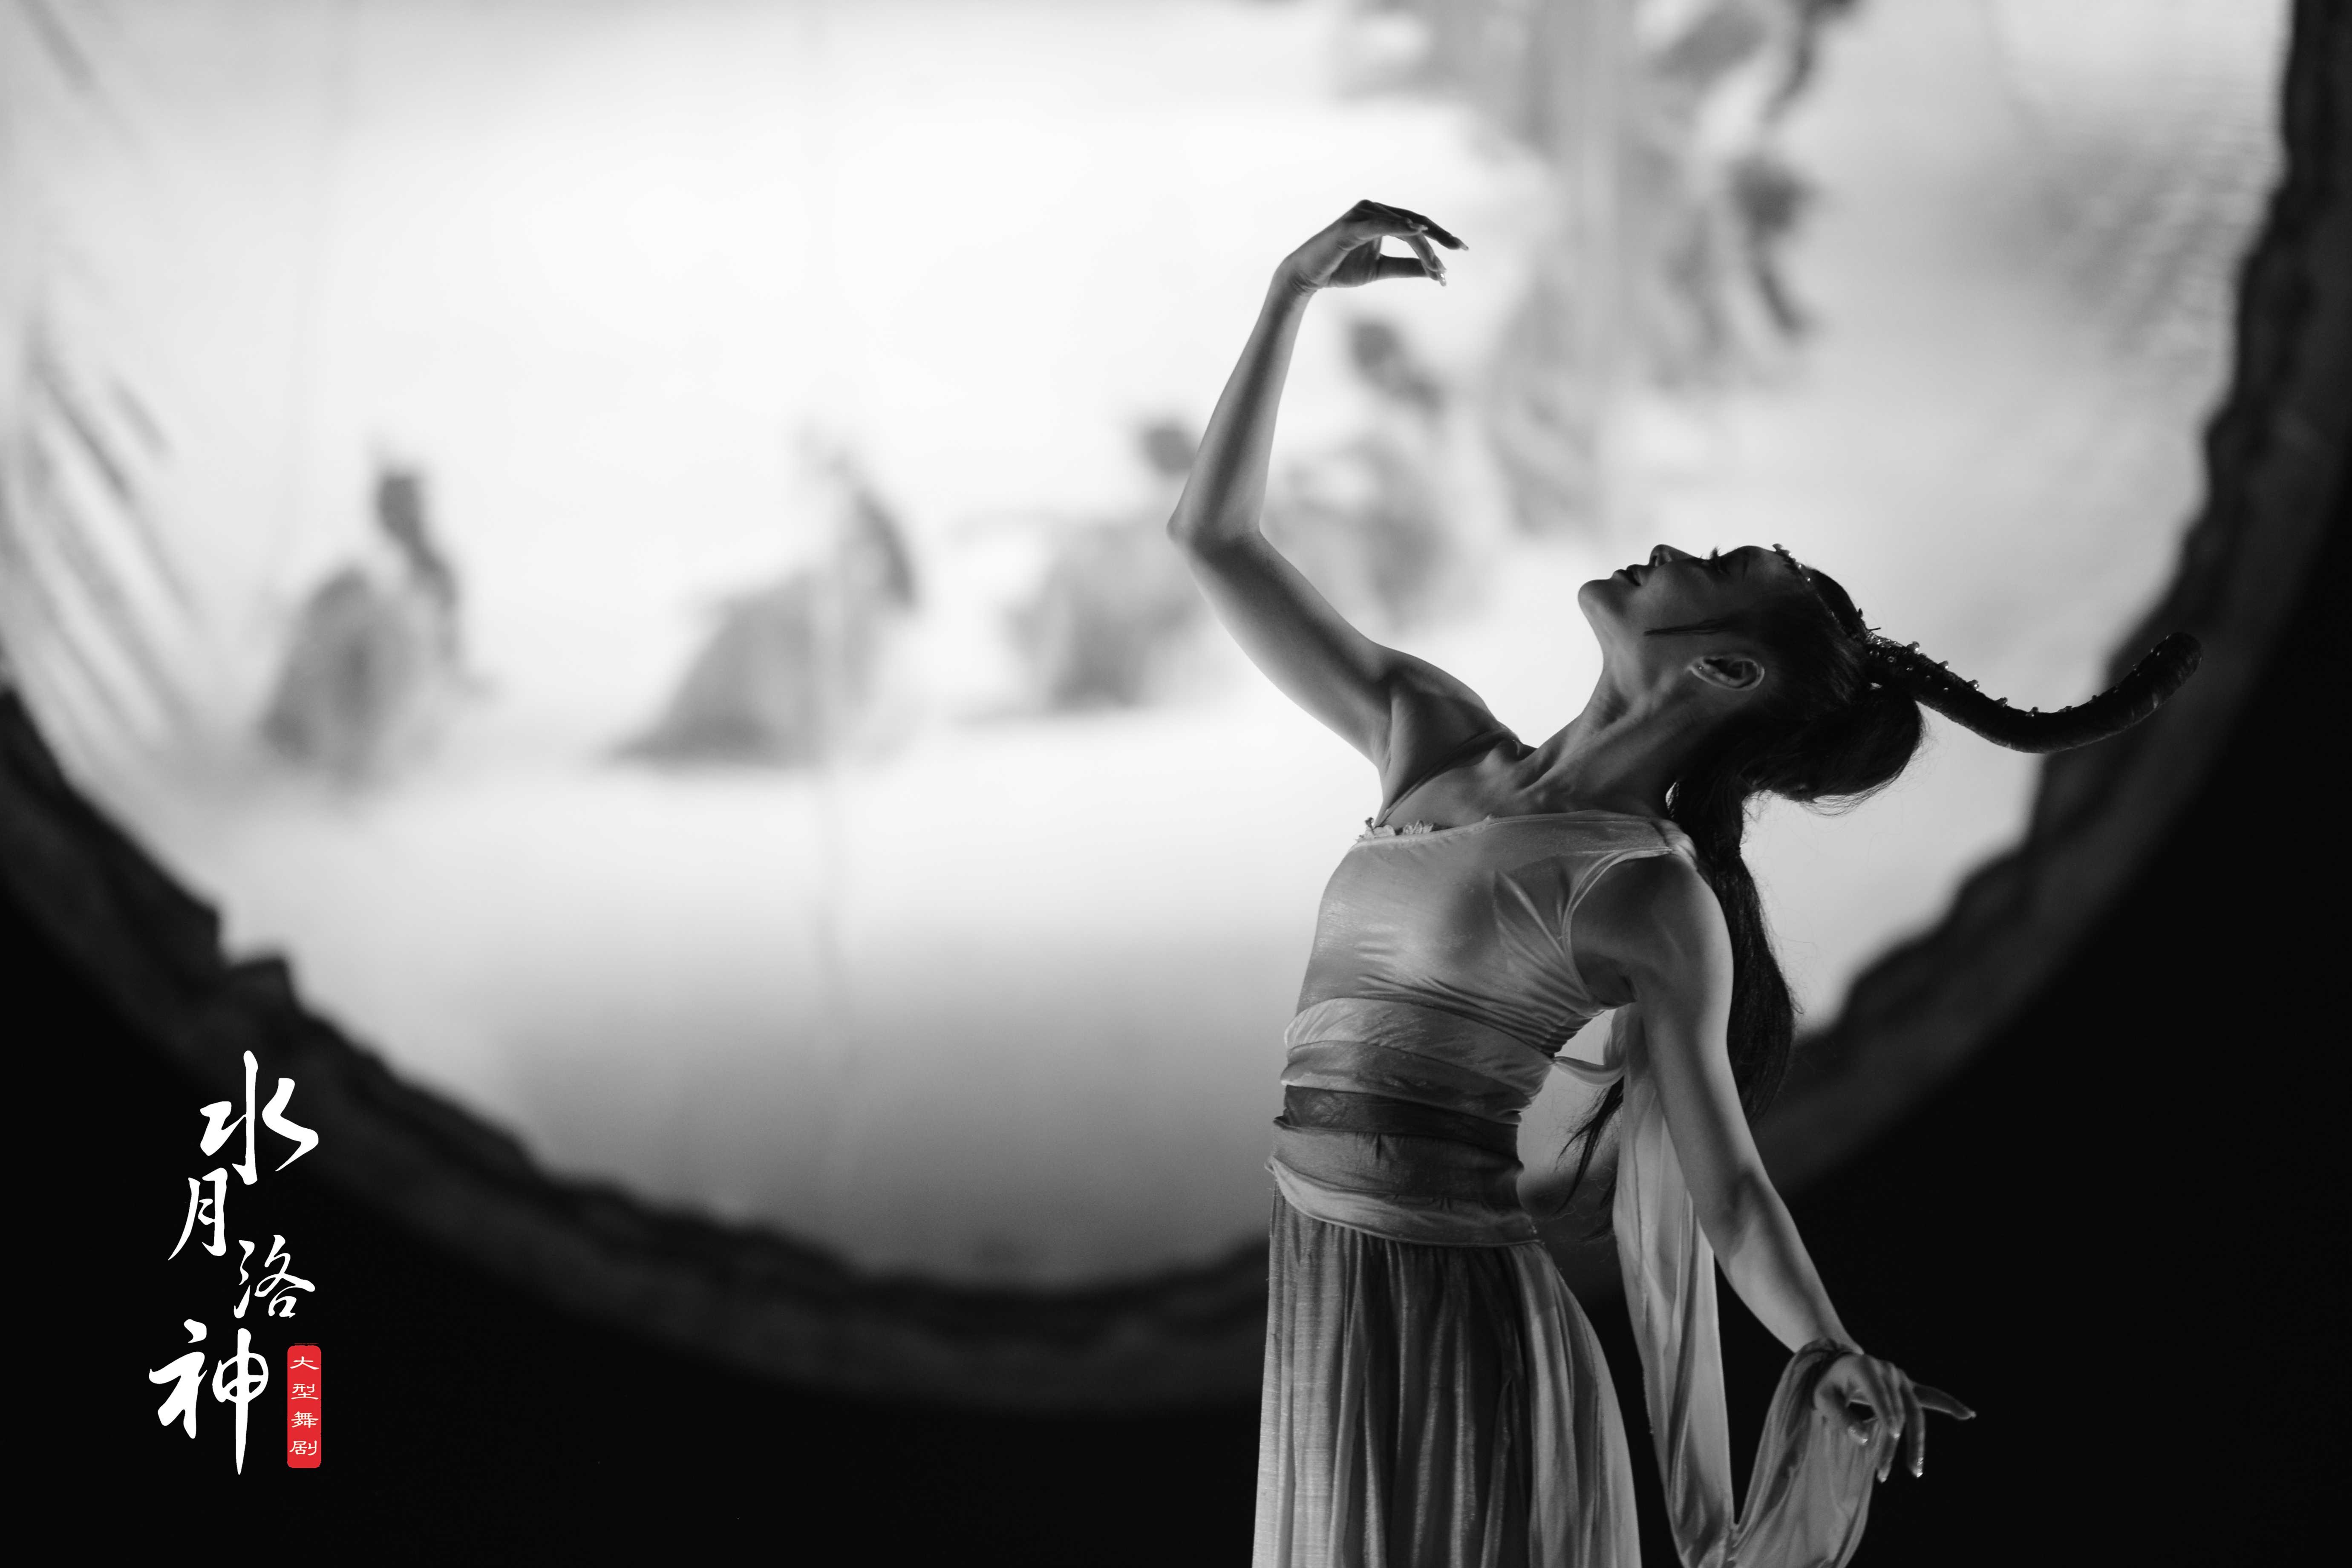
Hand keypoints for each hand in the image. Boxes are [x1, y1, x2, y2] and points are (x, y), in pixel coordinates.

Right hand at [1276, 199, 1464, 295]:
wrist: (1308, 276)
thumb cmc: (1340, 269)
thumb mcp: (1380, 269)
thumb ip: (1406, 267)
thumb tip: (1434, 270)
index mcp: (1382, 218)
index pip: (1417, 226)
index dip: (1439, 238)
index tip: (1459, 252)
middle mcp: (1374, 209)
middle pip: (1415, 221)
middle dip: (1440, 236)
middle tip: (1460, 248)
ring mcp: (1362, 213)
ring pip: (1403, 226)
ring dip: (1423, 246)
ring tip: (1438, 264)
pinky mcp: (1352, 224)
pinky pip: (1381, 224)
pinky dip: (1399, 227)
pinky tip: (1417, 233)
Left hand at [1813, 1349, 1974, 1480]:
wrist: (1836, 1365)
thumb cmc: (1827, 1384)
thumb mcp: (1823, 1398)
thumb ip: (1840, 1417)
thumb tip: (1863, 1439)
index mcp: (1865, 1368)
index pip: (1879, 1393)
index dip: (1886, 1412)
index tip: (1891, 1433)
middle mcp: (1887, 1371)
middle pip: (1898, 1410)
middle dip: (1896, 1442)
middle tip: (1890, 1471)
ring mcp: (1901, 1378)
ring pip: (1914, 1412)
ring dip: (1916, 1442)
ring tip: (1914, 1470)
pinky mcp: (1908, 1386)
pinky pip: (1930, 1396)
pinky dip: (1948, 1404)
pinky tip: (1968, 1414)